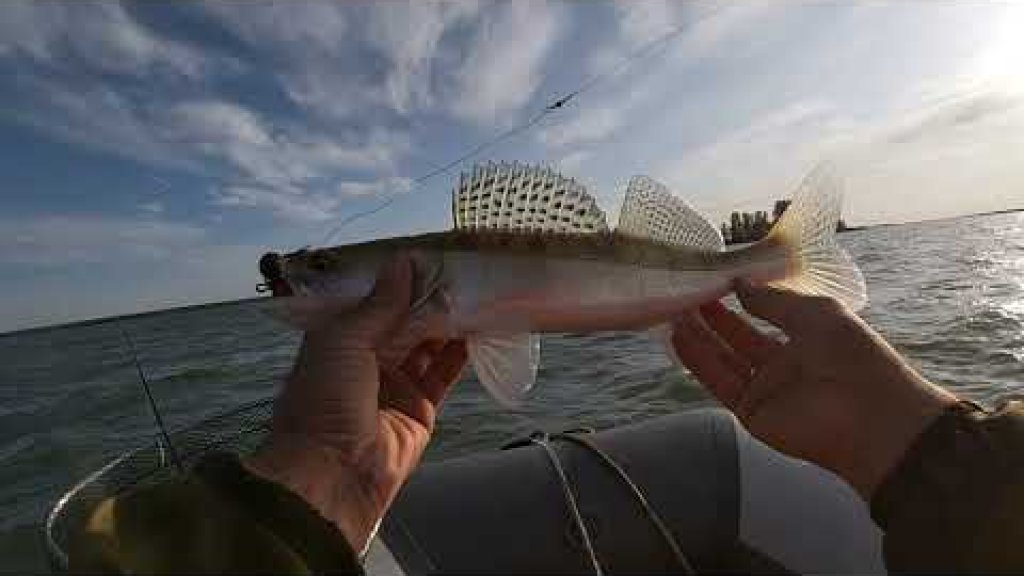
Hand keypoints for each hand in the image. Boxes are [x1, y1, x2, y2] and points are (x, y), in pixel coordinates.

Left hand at [244, 255, 467, 553]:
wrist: (333, 473)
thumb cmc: (323, 400)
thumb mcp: (344, 340)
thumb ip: (379, 304)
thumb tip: (403, 263)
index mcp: (338, 340)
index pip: (371, 302)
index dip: (395, 280)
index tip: (424, 255)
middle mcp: (366, 360)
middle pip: (403, 322)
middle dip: (428, 299)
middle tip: (458, 269)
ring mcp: (394, 385)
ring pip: (427, 345)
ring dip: (448, 322)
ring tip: (474, 292)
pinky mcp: (420, 409)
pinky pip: (443, 374)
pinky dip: (460, 353)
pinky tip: (479, 328)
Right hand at [671, 280, 956, 499]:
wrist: (870, 418)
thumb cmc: (853, 357)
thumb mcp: (816, 313)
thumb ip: (773, 301)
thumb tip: (739, 285)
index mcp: (807, 340)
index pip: (765, 317)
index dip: (740, 300)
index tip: (714, 280)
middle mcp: (784, 365)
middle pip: (738, 338)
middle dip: (712, 317)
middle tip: (685, 293)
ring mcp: (766, 390)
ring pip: (723, 358)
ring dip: (698, 336)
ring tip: (672, 310)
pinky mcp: (750, 412)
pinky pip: (719, 382)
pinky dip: (697, 361)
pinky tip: (678, 337)